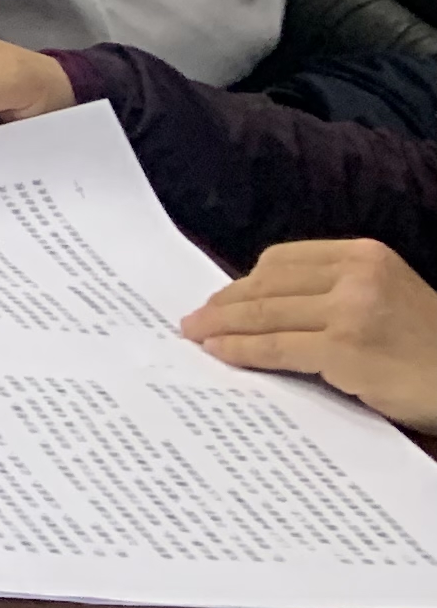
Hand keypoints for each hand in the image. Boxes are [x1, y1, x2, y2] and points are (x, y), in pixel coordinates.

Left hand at [183, 240, 436, 429]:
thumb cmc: (429, 348)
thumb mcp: (388, 296)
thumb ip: (336, 290)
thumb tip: (265, 303)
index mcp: (362, 254)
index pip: (283, 261)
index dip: (245, 281)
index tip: (220, 297)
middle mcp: (354, 274)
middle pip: (268, 284)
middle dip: (226, 303)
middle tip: (194, 318)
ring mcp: (349, 310)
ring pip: (266, 314)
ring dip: (223, 326)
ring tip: (196, 335)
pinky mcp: (344, 349)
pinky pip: (276, 346)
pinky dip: (242, 350)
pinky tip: (221, 353)